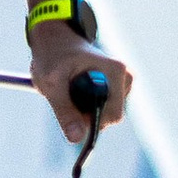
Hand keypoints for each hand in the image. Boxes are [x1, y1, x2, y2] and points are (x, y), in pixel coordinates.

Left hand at [27, 22, 130, 145]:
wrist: (53, 38)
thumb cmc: (52, 55)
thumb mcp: (52, 84)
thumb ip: (64, 112)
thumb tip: (77, 139)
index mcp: (116, 71)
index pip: (113, 115)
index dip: (91, 122)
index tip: (70, 114)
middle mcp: (125, 76)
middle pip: (110, 116)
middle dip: (86, 115)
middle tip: (65, 98)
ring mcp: (122, 82)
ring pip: (106, 114)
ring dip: (84, 110)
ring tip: (69, 90)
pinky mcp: (115, 87)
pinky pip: (103, 108)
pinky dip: (86, 106)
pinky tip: (75, 90)